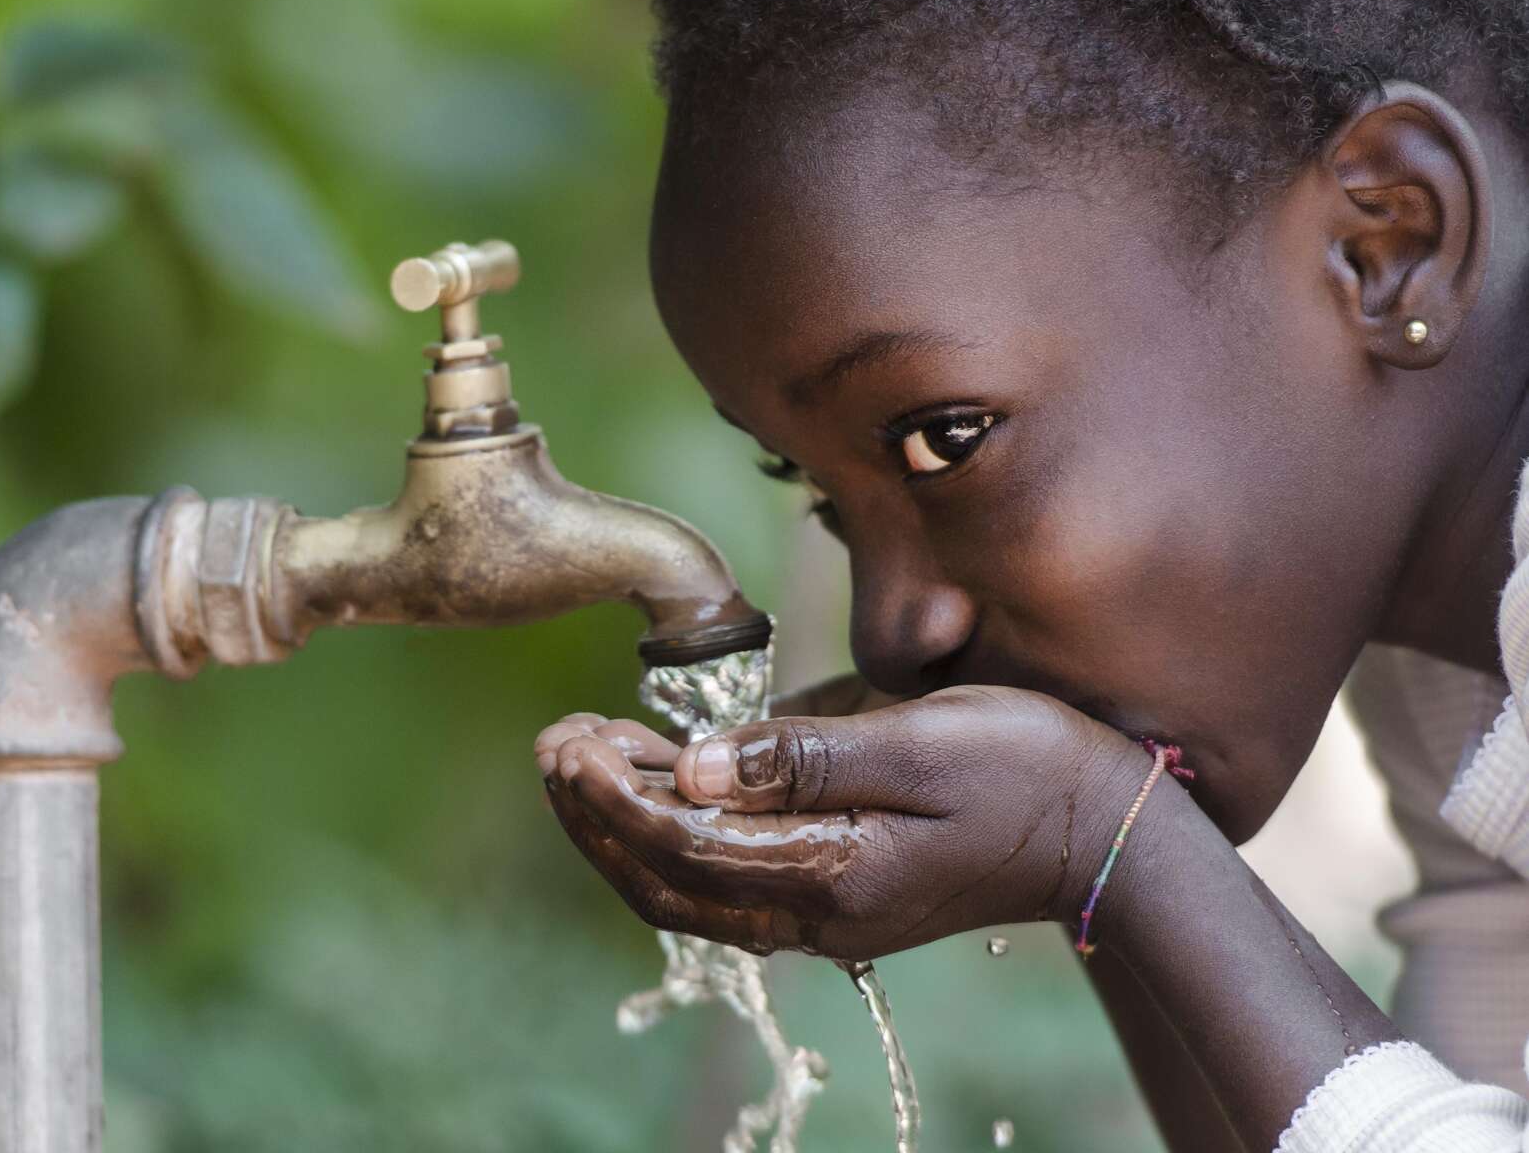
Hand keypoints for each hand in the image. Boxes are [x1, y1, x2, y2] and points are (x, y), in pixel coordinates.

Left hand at [533, 686, 1188, 961]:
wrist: (1104, 829)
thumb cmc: (1024, 767)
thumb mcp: (920, 742)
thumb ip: (804, 756)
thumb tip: (695, 768)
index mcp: (832, 874)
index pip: (685, 848)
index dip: (614, 798)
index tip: (567, 745)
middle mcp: (814, 911)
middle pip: (666, 882)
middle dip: (595, 817)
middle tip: (551, 746)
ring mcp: (822, 911)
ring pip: (687, 889)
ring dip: (622, 828)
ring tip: (577, 757)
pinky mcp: (834, 891)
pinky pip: (724, 879)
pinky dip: (671, 836)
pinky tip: (651, 781)